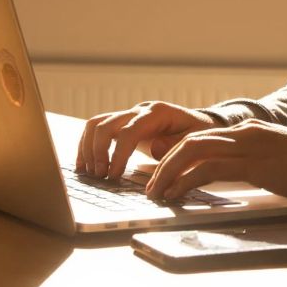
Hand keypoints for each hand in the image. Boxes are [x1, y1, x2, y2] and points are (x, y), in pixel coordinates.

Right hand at [76, 101, 217, 179]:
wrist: (201, 126)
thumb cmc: (199, 135)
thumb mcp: (196, 141)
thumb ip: (176, 145)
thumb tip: (154, 147)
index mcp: (158, 113)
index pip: (129, 131)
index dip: (117, 154)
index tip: (112, 175)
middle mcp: (140, 111)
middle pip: (106, 124)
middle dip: (98, 151)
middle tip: (99, 176)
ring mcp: (129, 115)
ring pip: (96, 124)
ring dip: (88, 148)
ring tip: (89, 172)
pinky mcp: (123, 124)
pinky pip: (97, 129)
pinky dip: (87, 145)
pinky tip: (85, 165)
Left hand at [145, 119, 286, 203]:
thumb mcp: (278, 163)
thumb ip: (254, 165)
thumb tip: (233, 177)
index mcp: (251, 131)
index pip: (204, 136)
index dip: (178, 152)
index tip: (162, 170)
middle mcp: (245, 133)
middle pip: (192, 140)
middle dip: (165, 161)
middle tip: (151, 184)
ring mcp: (249, 145)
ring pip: (193, 150)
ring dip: (168, 171)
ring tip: (156, 192)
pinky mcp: (253, 163)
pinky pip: (209, 169)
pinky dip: (186, 181)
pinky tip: (176, 195)